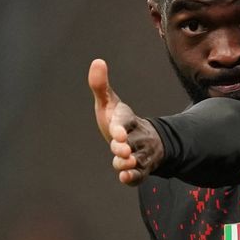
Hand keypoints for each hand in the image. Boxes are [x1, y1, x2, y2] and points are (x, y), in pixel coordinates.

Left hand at [88, 59, 164, 184]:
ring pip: (137, 159)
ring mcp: (140, 152)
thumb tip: (97, 61)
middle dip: (124, 147)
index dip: (121, 127)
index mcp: (126, 118)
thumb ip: (100, 86)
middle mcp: (136, 135)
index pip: (124, 121)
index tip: (117, 133)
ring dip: (129, 163)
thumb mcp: (109, 102)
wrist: (141, 139)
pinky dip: (133, 177)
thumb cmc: (119, 119)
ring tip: (122, 163)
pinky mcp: (141, 168)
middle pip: (132, 142)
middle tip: (121, 149)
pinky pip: (140, 175)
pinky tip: (125, 177)